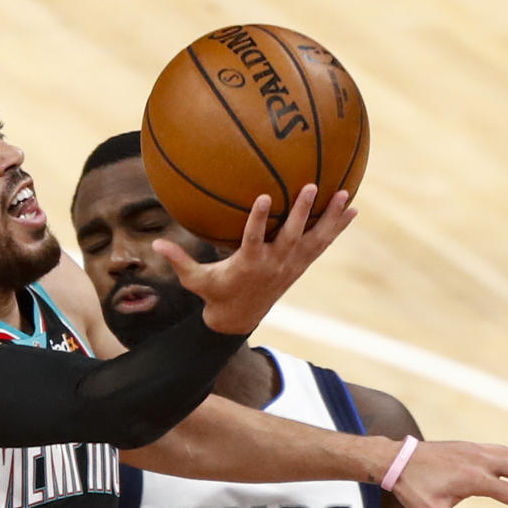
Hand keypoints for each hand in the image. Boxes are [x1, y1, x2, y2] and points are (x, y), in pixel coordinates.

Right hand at [152, 186, 356, 335]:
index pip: (253, 239)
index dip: (259, 220)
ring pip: (314, 239)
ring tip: (346, 195)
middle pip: (292, 236)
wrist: (238, 321)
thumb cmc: (215, 295)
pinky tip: (351, 209)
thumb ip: (178, 261)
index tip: (264, 198)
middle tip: (312, 186)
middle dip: (302, 212)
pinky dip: (337, 227)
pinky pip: (322, 244)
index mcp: (249, 264)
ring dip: (330, 218)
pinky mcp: (300, 266)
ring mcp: (291, 265)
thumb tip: (156, 243)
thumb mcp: (195, 280)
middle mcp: (274, 264)